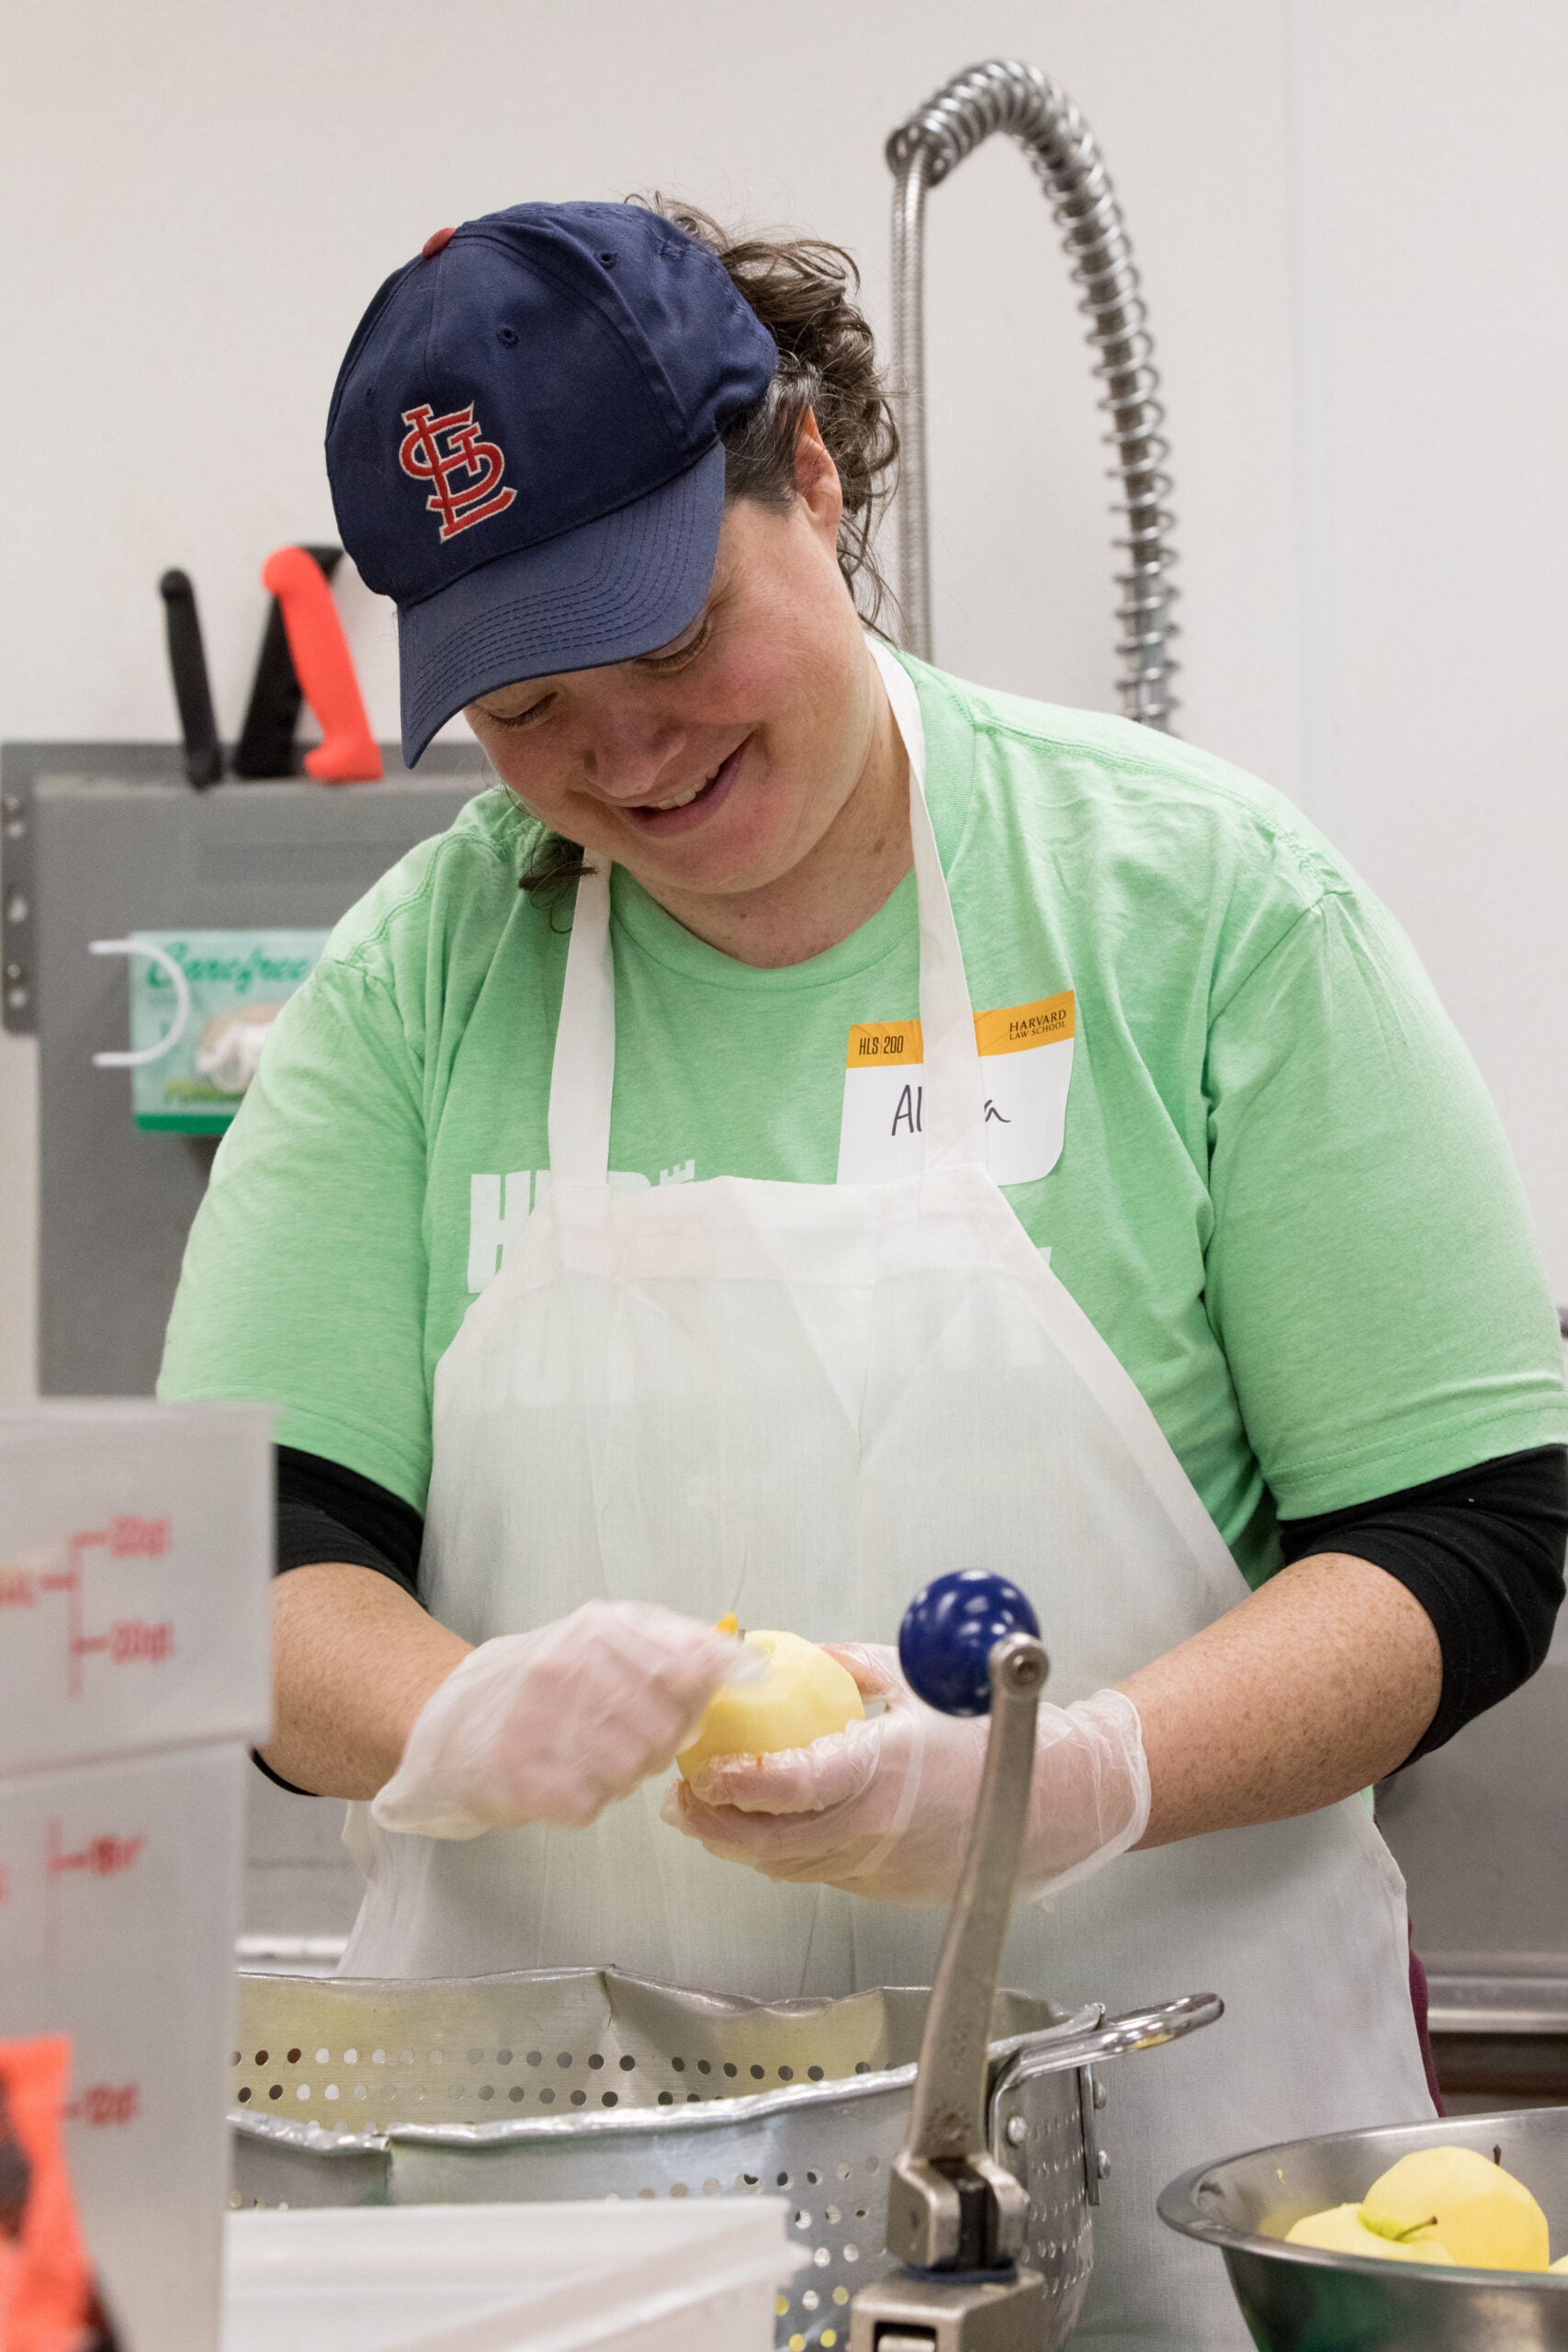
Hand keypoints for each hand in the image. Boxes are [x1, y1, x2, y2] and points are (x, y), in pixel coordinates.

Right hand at [372, 1600, 752, 1839]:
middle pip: (666, 1727)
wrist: (449, 1719)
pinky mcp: (519, 1777)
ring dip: (622, 1773)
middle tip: (627, 1737)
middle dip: (657, 1742)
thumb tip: (746, 1660)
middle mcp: (568, 1666)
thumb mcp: (606, 1640)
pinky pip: (590, 1803)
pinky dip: (586, 1799)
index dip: (700, 1697)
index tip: (698, 1707)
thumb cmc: (545, 1682)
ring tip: (591, 1756)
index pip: (688, 1667)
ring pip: (633, 1768)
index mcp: (599, 1627)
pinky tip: (562, 1777)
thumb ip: (677, 1646)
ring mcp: (540, 1721)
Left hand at [663, 1644, 1148, 1902]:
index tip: (705, 1766)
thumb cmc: (993, 1736)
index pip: (793, 1787)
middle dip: (715, 1823)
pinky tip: (766, 1829)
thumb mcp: (920, 1680)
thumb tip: (798, 1653)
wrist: (1055, 1800)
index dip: (739, 1782)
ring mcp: (880, 1867)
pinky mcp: (887, 1888)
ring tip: (705, 1814)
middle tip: (680, 1795)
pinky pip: (820, 1873)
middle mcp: (877, 1827)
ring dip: (740, 1843)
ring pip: (789, 1866)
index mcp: (884, 1769)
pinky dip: (784, 1854)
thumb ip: (852, 1668)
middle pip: (772, 1842)